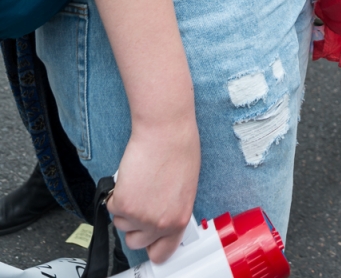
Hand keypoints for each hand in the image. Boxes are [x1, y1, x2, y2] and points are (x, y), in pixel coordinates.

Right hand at [107, 116, 200, 263]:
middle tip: (139, 204)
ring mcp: (140, 216)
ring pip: (121, 224)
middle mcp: (160, 223)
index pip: (162, 253)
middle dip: (134, 225)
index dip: (152, 246)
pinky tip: (129, 178)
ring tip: (137, 184)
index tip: (147, 240)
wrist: (165, 130)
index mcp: (179, 220)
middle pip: (136, 242)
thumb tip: (162, 218)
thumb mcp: (185, 188)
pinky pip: (111, 208)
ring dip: (125, 208)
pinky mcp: (122, 203)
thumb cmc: (179, 150)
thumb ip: (173, 209)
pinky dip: (116, 194)